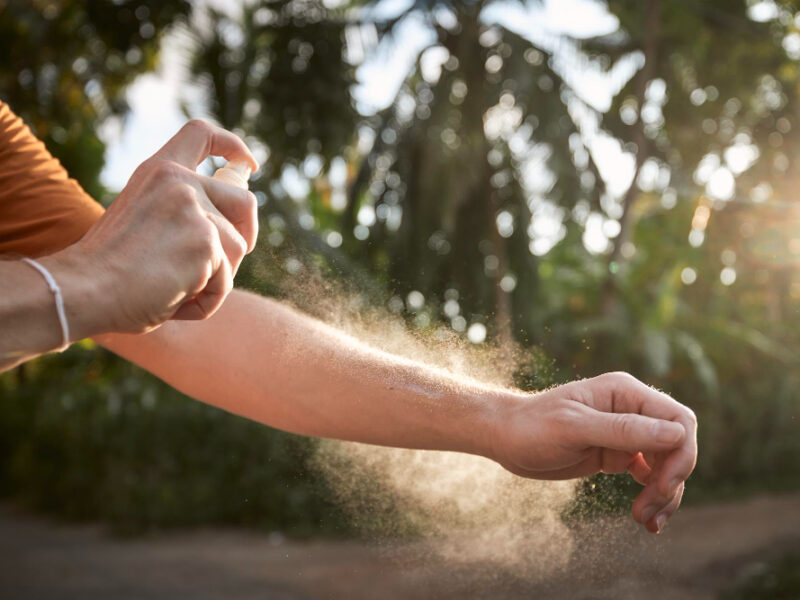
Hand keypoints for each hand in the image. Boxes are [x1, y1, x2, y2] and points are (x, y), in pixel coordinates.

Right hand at [56, 120, 258, 334]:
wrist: (83, 289)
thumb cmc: (108, 269)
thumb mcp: (143, 220)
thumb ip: (178, 211)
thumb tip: (229, 230)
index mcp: (159, 171)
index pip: (201, 134)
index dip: (233, 147)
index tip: (247, 164)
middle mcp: (180, 183)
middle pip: (245, 201)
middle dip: (247, 233)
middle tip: (231, 260)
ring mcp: (196, 211)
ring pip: (237, 249)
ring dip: (216, 279)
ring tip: (175, 290)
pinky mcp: (207, 243)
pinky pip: (225, 281)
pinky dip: (206, 301)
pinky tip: (173, 302)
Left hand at [490, 371, 697, 532]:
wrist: (505, 438)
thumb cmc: (532, 426)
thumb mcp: (574, 428)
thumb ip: (623, 430)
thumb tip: (677, 435)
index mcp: (626, 393)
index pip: (679, 420)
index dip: (682, 454)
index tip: (663, 486)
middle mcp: (632, 410)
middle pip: (678, 445)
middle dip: (671, 480)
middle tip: (649, 511)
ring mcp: (626, 433)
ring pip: (667, 464)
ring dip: (664, 495)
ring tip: (646, 521)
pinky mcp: (618, 454)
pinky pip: (650, 475)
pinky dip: (653, 497)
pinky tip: (646, 519)